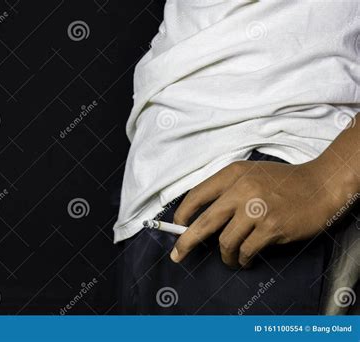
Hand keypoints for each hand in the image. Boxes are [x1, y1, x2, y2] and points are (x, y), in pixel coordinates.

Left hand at [170, 157, 356, 267]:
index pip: (196, 195)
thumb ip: (226, 191)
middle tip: (178, 255)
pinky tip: (245, 260)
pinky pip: (245, 251)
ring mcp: (257, 209)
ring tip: (231, 259)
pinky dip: (242, 259)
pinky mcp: (271, 227)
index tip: (177, 228)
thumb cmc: (283, 182)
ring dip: (225, 257)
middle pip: (204, 222)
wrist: (320, 186)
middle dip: (186, 242)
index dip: (182, 215)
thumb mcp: (250, 174)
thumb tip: (200, 218)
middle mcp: (242, 189)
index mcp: (233, 174)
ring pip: (225, 242)